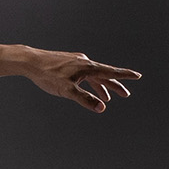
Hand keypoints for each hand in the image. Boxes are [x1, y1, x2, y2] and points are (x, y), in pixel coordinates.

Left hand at [25, 49, 139, 111]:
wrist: (30, 61)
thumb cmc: (47, 75)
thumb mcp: (67, 90)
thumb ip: (84, 99)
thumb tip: (102, 107)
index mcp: (87, 68)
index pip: (111, 72)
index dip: (124, 76)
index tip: (138, 76)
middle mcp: (84, 62)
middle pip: (104, 74)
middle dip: (115, 85)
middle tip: (125, 94)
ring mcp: (76, 61)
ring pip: (93, 75)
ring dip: (101, 86)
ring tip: (107, 97)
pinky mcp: (68, 62)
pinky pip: (83, 73)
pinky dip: (88, 81)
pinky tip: (87, 85)